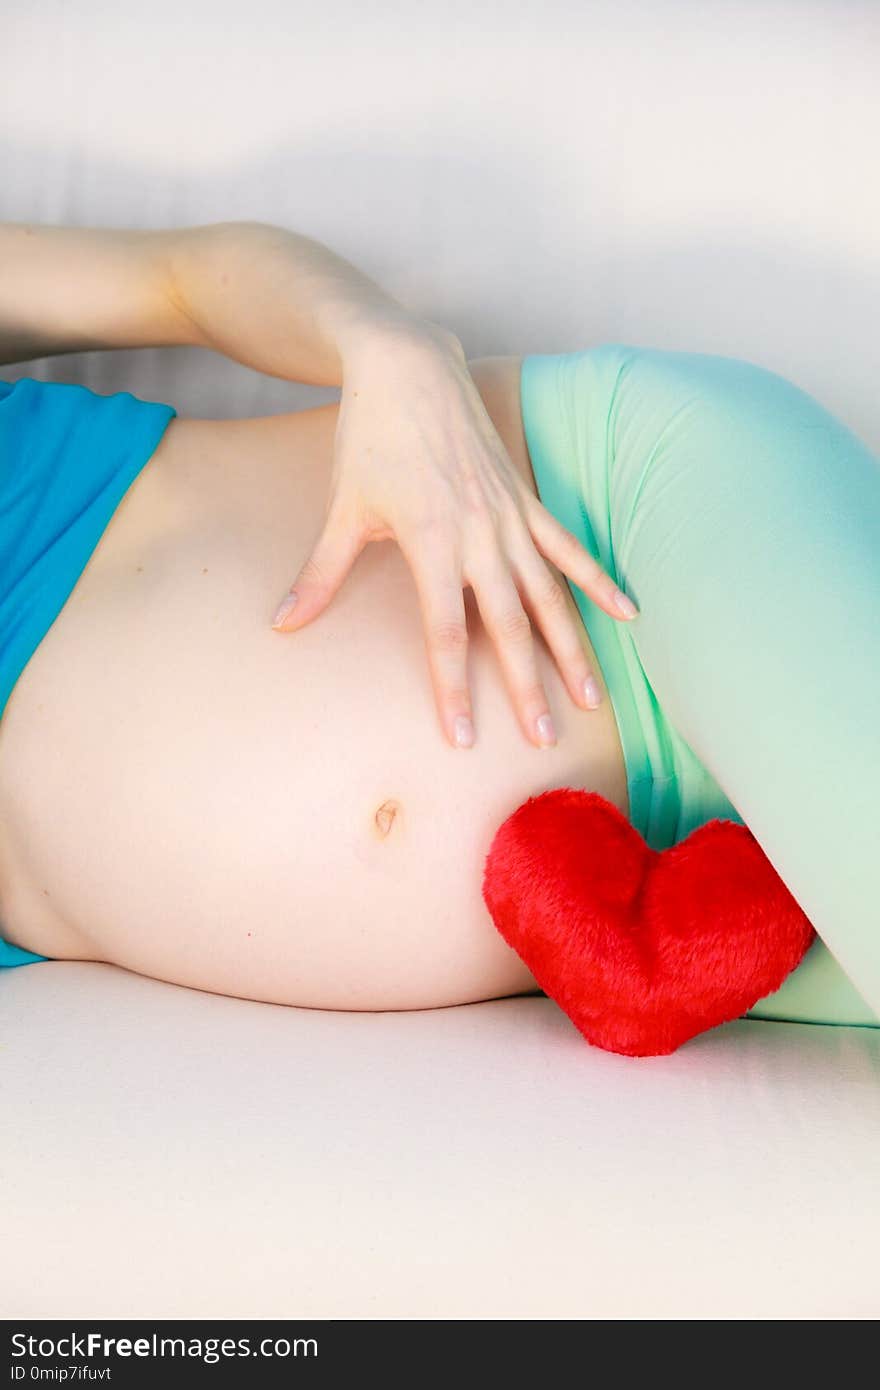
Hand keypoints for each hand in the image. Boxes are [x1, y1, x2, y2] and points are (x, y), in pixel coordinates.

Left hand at [271, 317, 638, 750]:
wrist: (407, 365)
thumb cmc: (369, 438)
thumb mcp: (343, 510)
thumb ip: (320, 575)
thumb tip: (283, 625)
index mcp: (432, 541)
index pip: (445, 632)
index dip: (454, 688)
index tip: (464, 736)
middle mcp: (481, 534)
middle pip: (508, 625)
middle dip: (526, 686)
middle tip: (543, 739)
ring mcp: (511, 516)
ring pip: (550, 594)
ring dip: (572, 648)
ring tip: (590, 697)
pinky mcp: (527, 499)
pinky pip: (570, 547)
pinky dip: (598, 580)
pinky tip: (628, 612)